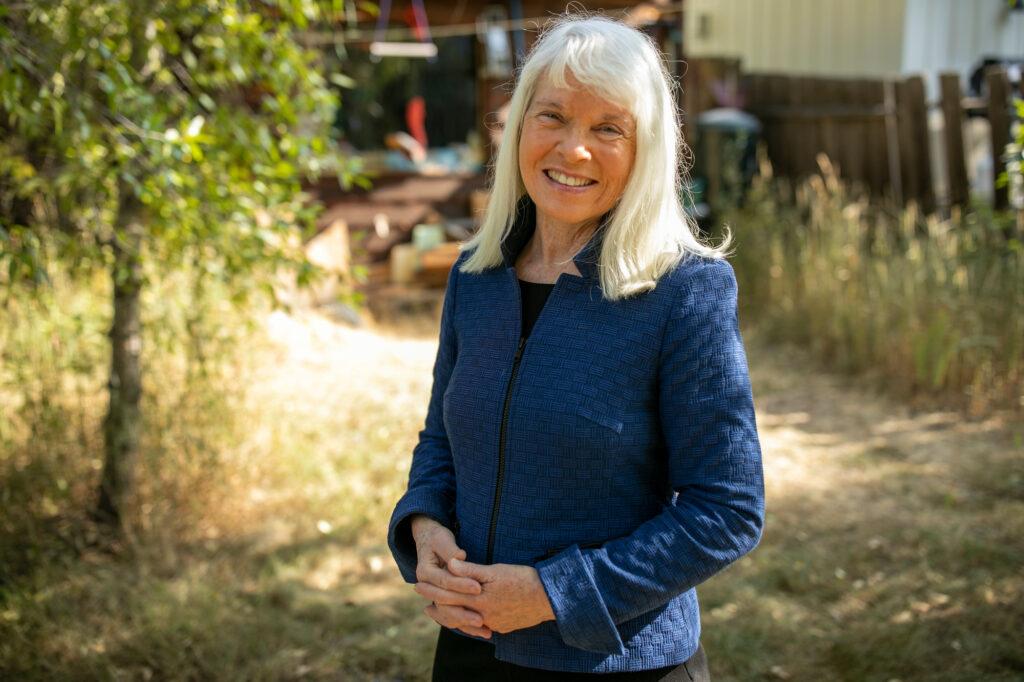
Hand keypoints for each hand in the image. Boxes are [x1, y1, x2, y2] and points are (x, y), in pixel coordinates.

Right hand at [410, 515, 489, 637]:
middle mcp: (427, 587)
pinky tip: (481, 631)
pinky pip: (453, 617)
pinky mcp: (443, 601)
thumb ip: (450, 550)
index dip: (461, 584)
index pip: (445, 581)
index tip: (478, 588)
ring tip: (485, 630)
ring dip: (466, 624)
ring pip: (449, 615)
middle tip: (481, 618)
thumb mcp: (442, 540)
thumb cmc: (438, 539)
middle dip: (464, 611)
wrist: (429, 542)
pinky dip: (465, 624)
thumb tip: (460, 556)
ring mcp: (435, 596)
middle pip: (445, 604)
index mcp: (425, 572)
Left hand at [415, 557, 555, 634]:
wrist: (549, 597)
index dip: (432, 589)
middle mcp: (483, 616)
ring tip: (439, 612)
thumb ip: (470, 569)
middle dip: (437, 606)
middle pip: (453, 612)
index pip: (448, 595)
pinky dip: (469, 622)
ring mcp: (493, 624)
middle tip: (423, 602)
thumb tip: (450, 563)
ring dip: (451, 617)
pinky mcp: (503, 627)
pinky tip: (467, 618)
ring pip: (465, 623)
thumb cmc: (522, 579)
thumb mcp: (495, 570)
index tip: (418, 585)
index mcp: (478, 600)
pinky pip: (480, 626)